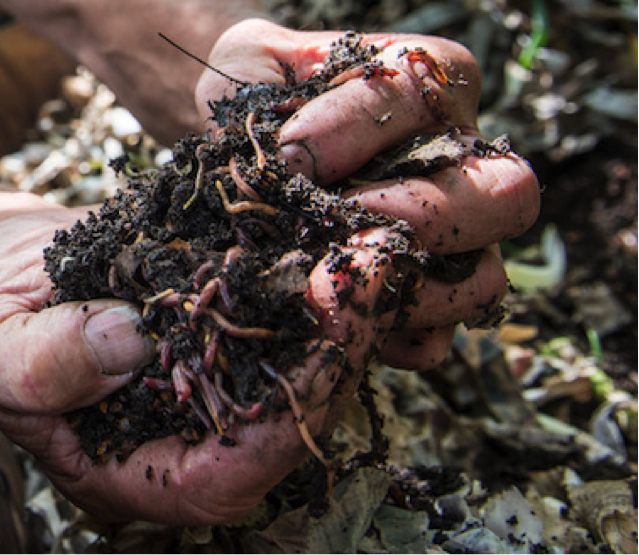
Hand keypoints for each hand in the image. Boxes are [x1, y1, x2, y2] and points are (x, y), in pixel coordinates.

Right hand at [0, 193, 405, 524]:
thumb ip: (44, 363)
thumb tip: (132, 342)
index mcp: (121, 469)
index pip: (216, 483)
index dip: (273, 432)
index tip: (317, 359)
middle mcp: (178, 437)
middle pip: (274, 429)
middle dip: (330, 362)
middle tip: (365, 282)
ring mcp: (205, 385)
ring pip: (292, 376)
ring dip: (338, 320)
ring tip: (367, 254)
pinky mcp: (219, 333)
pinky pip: (279, 325)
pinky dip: (313, 287)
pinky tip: (338, 241)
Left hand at [197, 19, 539, 369]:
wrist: (247, 156)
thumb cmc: (261, 106)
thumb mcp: (253, 71)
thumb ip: (267, 98)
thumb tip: (289, 167)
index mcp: (431, 82)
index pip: (423, 94)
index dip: (354, 126)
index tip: (288, 156)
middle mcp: (463, 163)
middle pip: (506, 194)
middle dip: (419, 214)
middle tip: (339, 223)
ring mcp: (455, 242)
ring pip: (484, 280)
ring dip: (411, 288)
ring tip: (333, 278)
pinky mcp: (421, 303)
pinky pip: (433, 339)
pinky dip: (385, 338)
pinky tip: (334, 318)